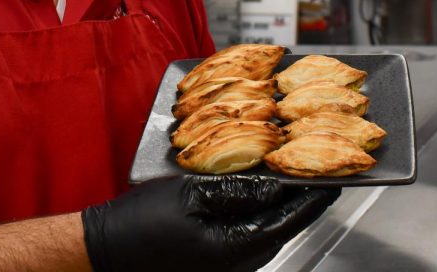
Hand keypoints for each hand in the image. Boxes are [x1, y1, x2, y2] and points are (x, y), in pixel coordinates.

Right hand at [81, 175, 339, 271]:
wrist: (104, 249)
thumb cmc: (140, 222)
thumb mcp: (190, 194)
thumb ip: (238, 191)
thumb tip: (275, 187)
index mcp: (235, 249)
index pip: (287, 221)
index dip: (311, 199)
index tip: (332, 182)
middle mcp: (237, 266)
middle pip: (279, 231)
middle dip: (298, 204)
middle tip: (314, 175)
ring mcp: (224, 269)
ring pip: (263, 236)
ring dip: (276, 210)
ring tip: (287, 181)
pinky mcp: (211, 266)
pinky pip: (245, 240)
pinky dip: (255, 218)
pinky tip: (251, 198)